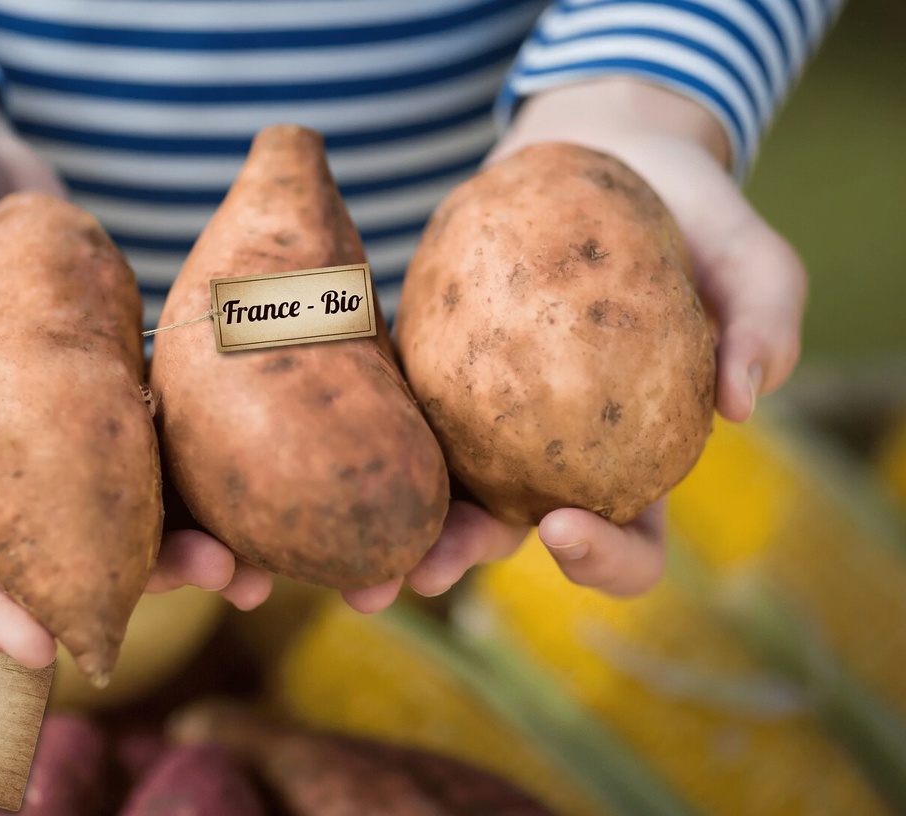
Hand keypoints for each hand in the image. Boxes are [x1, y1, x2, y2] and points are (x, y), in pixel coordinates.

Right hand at [0, 71, 274, 666]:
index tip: (46, 650)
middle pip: (45, 557)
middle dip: (124, 589)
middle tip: (207, 583)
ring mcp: (48, 433)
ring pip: (112, 519)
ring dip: (180, 550)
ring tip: (250, 564)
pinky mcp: (100, 394)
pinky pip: (149, 453)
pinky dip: (194, 483)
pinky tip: (251, 494)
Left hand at [382, 78, 802, 603]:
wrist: (607, 153)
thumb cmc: (692, 215)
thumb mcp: (749, 256)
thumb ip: (764, 319)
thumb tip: (742, 403)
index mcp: (636, 458)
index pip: (630, 542)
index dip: (604, 560)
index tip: (565, 525)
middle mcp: (556, 453)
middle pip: (512, 532)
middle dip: (467, 559)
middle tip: (426, 567)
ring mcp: (488, 415)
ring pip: (442, 486)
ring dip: (401, 519)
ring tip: (363, 530)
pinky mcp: (435, 366)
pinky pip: (400, 408)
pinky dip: (369, 431)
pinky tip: (326, 433)